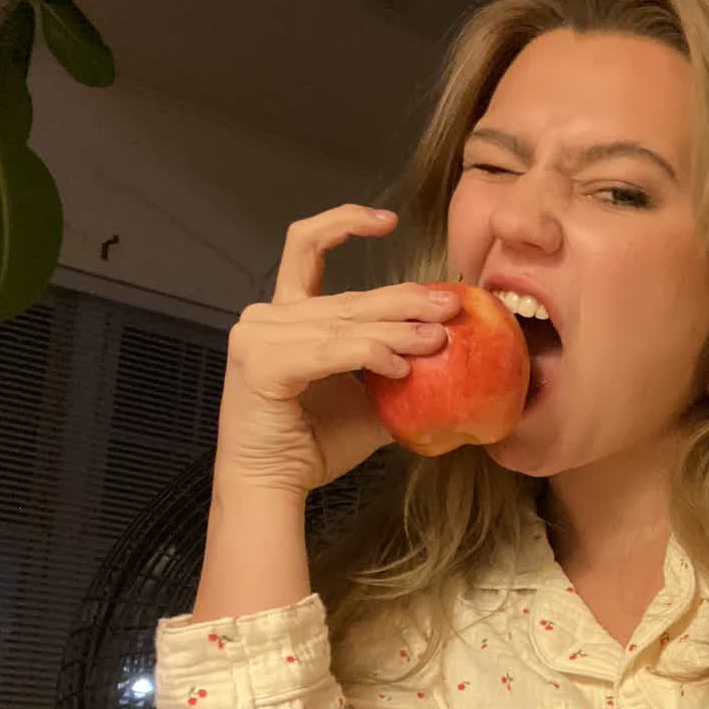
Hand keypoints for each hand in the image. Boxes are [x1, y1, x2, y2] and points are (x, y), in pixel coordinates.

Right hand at [212, 203, 457, 495]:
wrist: (272, 486)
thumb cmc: (313, 444)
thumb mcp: (367, 399)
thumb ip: (394, 369)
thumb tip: (452, 358)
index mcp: (286, 315)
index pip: (307, 247)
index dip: (344, 223)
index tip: (388, 222)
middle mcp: (267, 317)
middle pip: (346, 296)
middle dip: (404, 300)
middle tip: (449, 307)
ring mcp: (257, 336)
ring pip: (343, 324)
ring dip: (397, 331)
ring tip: (439, 338)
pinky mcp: (260, 362)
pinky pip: (330, 351)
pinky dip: (368, 354)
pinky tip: (400, 365)